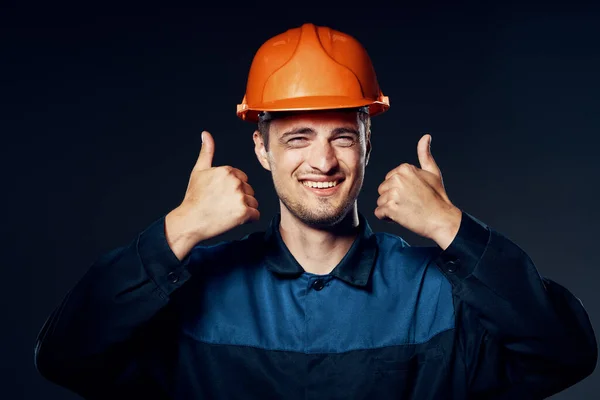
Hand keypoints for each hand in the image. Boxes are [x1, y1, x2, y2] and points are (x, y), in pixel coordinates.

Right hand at [165, 131, 259, 258]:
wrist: (190, 221)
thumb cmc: (194, 198)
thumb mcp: (199, 171)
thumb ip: (207, 152)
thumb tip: (206, 134)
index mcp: (228, 170)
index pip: (242, 179)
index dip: (233, 189)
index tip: (220, 195)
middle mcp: (236, 182)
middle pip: (249, 190)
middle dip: (240, 199)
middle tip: (223, 205)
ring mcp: (240, 197)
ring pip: (253, 203)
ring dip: (244, 209)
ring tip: (227, 212)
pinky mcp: (244, 212)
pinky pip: (256, 215)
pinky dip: (248, 220)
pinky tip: (233, 219)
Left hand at [374, 134, 460, 248]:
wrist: (442, 219)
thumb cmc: (438, 197)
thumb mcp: (432, 172)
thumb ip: (425, 154)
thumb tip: (425, 137)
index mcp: (404, 168)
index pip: (389, 180)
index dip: (399, 190)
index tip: (413, 195)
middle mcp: (397, 178)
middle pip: (383, 190)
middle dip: (393, 199)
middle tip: (411, 203)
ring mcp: (393, 193)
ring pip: (381, 201)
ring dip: (391, 209)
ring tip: (407, 210)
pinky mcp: (390, 208)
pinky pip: (379, 213)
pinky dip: (387, 218)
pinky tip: (401, 217)